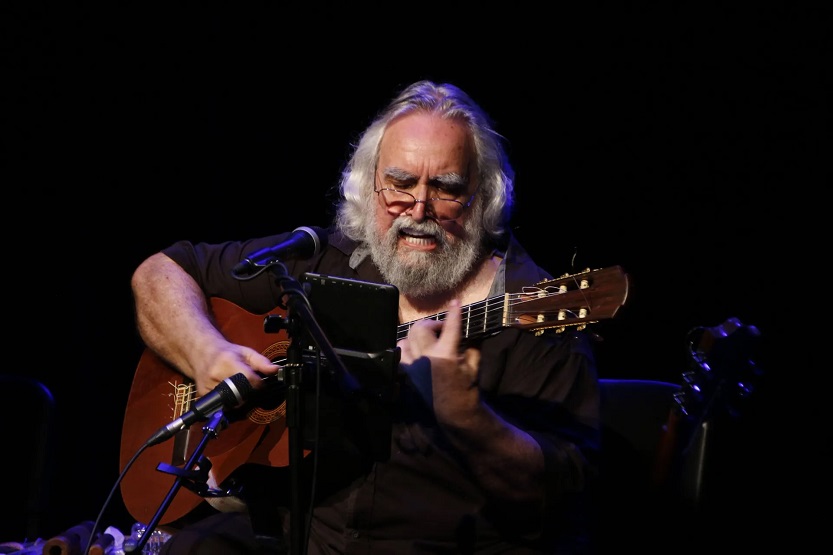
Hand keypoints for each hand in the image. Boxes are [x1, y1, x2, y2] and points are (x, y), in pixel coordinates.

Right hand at [193, 341, 279, 396]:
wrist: (203, 353)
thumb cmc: (227, 353)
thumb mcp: (246, 353)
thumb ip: (262, 362)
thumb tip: (276, 370)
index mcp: (228, 362)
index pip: (249, 379)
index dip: (259, 383)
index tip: (261, 383)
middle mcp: (216, 375)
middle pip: (241, 394)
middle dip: (250, 393)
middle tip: (250, 387)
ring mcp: (208, 386)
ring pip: (232, 403)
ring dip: (241, 400)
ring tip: (239, 389)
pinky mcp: (203, 395)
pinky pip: (222, 406)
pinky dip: (230, 403)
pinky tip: (230, 394)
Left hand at [399, 300, 480, 417]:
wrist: (453, 413)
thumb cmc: (467, 390)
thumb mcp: (474, 367)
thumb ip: (471, 348)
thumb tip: (467, 336)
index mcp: (446, 355)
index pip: (451, 327)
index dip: (454, 313)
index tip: (456, 301)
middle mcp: (427, 357)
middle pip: (422, 328)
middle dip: (433, 324)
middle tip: (442, 329)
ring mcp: (414, 366)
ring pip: (407, 339)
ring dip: (418, 335)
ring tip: (428, 339)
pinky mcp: (408, 373)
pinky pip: (401, 354)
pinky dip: (407, 348)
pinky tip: (416, 350)